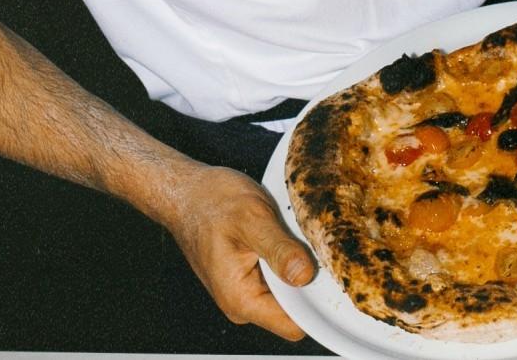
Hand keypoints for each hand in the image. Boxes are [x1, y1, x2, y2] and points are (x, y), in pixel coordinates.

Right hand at [165, 164, 315, 340]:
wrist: (185, 191)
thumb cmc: (210, 202)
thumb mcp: (251, 218)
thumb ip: (279, 249)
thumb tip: (304, 275)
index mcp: (241, 299)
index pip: (294, 324)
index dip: (317, 304)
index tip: (331, 276)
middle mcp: (244, 303)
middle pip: (296, 310)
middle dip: (310, 282)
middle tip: (315, 246)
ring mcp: (247, 291)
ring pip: (290, 291)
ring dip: (299, 267)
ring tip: (295, 235)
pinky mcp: (250, 277)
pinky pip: (281, 277)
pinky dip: (290, 258)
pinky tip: (286, 235)